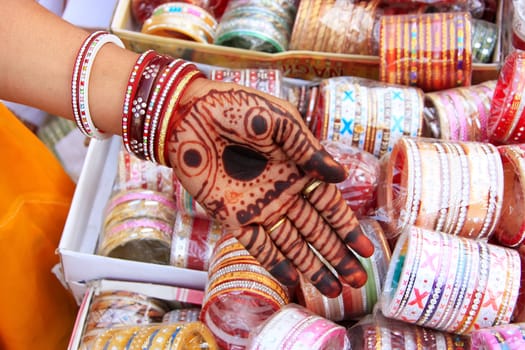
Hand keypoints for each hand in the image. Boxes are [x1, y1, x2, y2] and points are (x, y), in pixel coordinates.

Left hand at [166, 78, 373, 296]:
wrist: (190, 113)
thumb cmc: (238, 107)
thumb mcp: (281, 120)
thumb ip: (309, 150)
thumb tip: (341, 176)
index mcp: (298, 168)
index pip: (329, 205)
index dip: (348, 228)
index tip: (366, 249)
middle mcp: (283, 192)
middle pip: (316, 230)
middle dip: (337, 255)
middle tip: (357, 280)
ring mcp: (259, 206)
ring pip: (291, 244)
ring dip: (312, 265)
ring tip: (333, 290)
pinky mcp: (233, 216)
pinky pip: (257, 245)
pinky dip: (275, 263)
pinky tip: (292, 280)